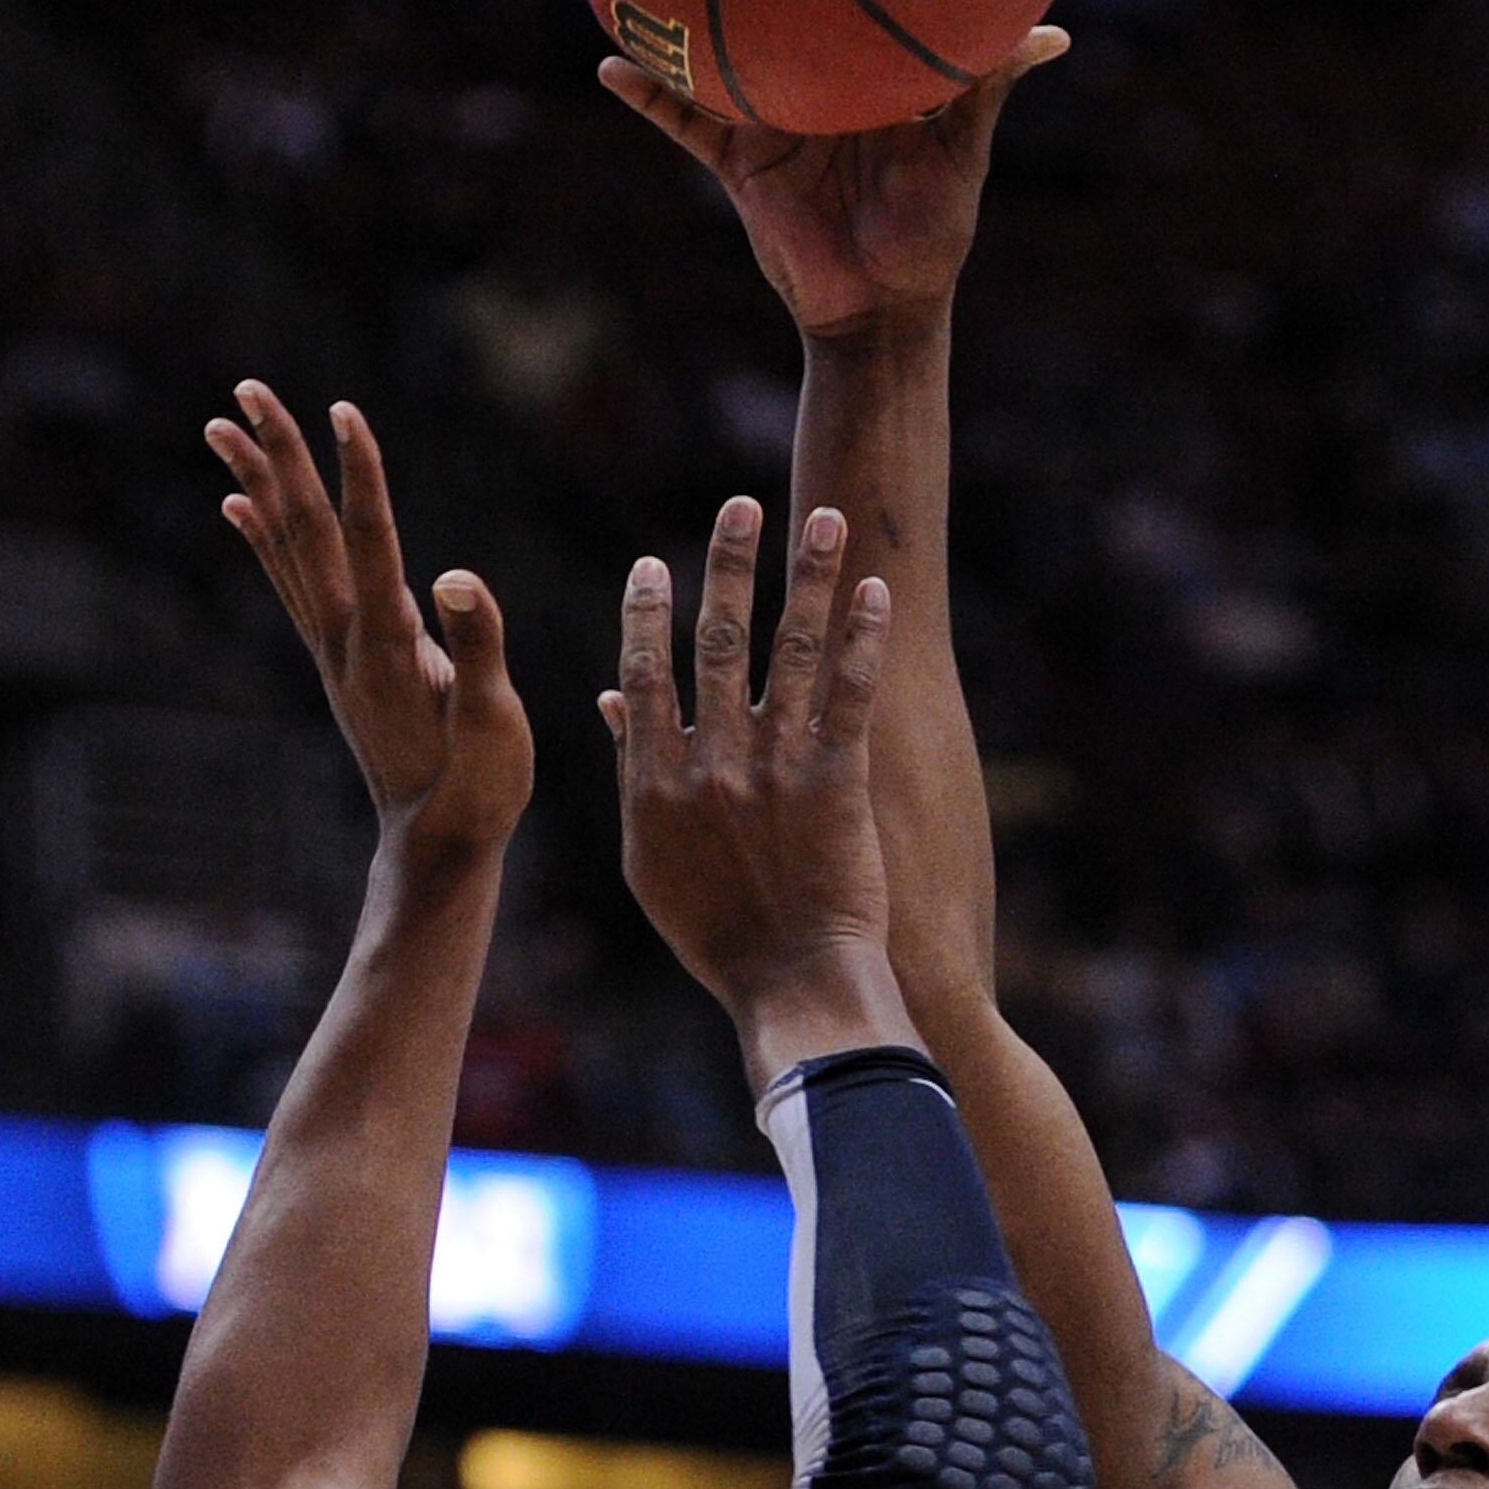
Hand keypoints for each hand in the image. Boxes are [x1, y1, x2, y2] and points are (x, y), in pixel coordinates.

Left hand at [208, 384, 533, 872]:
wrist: (436, 845)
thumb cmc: (478, 787)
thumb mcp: (495, 722)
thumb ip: (478, 647)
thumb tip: (459, 578)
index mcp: (389, 646)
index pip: (371, 541)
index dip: (359, 474)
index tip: (343, 410)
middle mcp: (346, 641)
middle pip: (307, 530)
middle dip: (279, 454)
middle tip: (246, 388)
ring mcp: (335, 651)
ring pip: (286, 549)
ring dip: (256, 481)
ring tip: (221, 425)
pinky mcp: (339, 661)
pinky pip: (289, 583)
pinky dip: (261, 537)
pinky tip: (239, 503)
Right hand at [600, 30, 1068, 338]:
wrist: (881, 310)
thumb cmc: (930, 235)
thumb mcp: (962, 153)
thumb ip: (988, 86)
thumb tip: (1051, 34)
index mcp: (863, 76)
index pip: (845, 0)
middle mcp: (812, 87)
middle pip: (770, 13)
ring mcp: (769, 122)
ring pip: (717, 56)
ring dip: (681, 17)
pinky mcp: (737, 162)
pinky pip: (682, 122)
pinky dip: (648, 95)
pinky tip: (612, 63)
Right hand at [605, 498, 903, 1072]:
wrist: (793, 985)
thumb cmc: (719, 933)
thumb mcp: (651, 860)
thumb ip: (635, 773)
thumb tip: (613, 703)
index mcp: (659, 781)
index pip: (645, 675)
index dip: (648, 613)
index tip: (652, 564)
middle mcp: (714, 763)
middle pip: (718, 642)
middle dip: (729, 564)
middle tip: (742, 504)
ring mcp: (776, 769)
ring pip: (792, 652)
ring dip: (809, 578)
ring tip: (826, 518)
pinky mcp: (837, 782)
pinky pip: (851, 693)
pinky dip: (863, 638)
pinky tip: (875, 592)